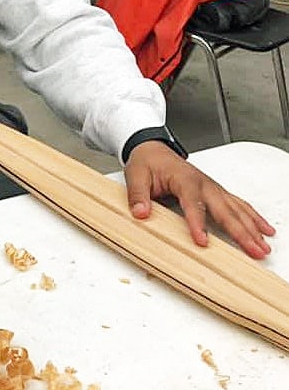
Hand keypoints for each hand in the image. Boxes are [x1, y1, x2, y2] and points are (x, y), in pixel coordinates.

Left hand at [124, 141, 275, 259]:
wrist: (153, 149)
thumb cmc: (147, 162)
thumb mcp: (136, 175)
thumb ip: (138, 195)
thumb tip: (140, 212)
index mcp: (183, 178)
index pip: (193, 202)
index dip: (197, 223)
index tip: (202, 241)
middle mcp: (203, 183)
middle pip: (224, 208)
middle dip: (240, 230)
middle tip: (253, 249)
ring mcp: (212, 187)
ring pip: (236, 208)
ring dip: (251, 227)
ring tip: (263, 246)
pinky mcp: (215, 191)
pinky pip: (238, 204)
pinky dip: (253, 217)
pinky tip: (264, 230)